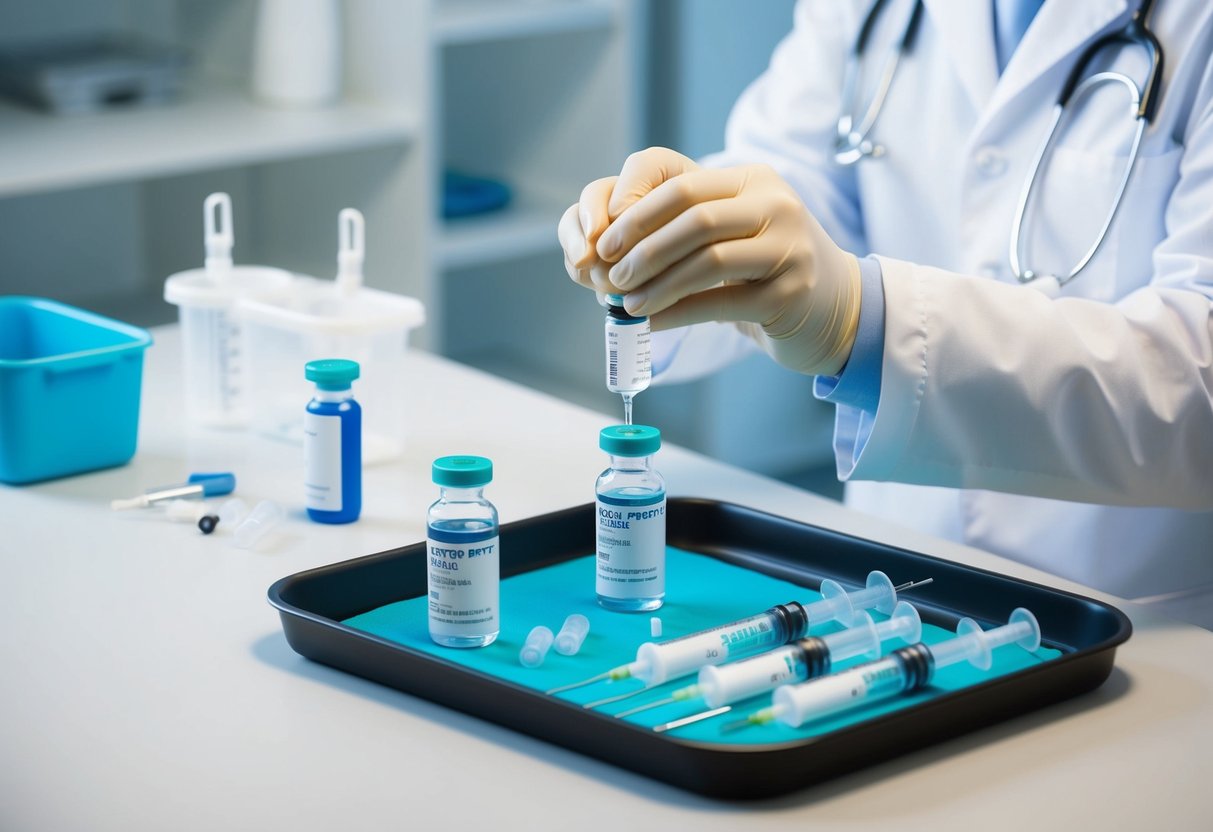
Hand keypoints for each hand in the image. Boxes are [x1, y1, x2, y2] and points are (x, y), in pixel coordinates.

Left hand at [559, 147, 861, 376]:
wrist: (833, 305)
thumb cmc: (764, 267)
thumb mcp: (731, 228)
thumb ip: (683, 223)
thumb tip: (608, 238)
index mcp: (753, 180)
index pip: (680, 185)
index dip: (635, 213)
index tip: (604, 242)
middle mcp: (776, 205)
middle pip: (693, 218)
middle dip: (642, 249)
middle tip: (610, 276)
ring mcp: (788, 249)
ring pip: (707, 261)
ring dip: (657, 285)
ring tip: (626, 303)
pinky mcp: (790, 294)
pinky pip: (721, 303)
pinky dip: (678, 314)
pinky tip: (651, 322)